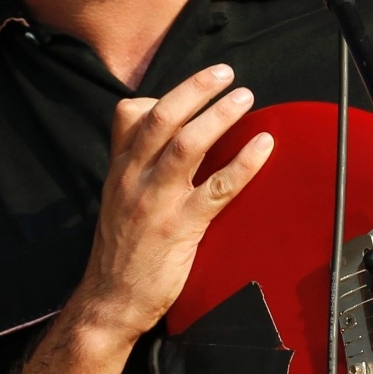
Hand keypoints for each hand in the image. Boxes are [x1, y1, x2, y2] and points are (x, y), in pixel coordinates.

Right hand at [69, 63, 273, 346]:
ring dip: (219, 117)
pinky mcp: (179, 228)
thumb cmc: (121, 251)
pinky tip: (262, 147)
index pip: (132, 116)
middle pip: (162, 119)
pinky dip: (242, 164)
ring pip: (187, 146)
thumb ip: (136, 164)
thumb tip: (164, 135)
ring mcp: (155, 203)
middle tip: (225, 72)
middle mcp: (134, 179)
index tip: (200, 81)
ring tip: (244, 97)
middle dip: (195, 90)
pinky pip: (216, 189)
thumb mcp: (116, 198)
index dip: (167, 93)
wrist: (110, 301)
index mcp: (120, 169)